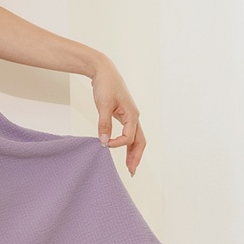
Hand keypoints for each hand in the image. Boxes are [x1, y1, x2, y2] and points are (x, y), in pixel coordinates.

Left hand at [90, 56, 144, 175]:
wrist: (104, 71)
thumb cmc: (105, 85)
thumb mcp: (103, 105)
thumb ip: (104, 124)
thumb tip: (104, 141)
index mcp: (132, 115)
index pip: (129, 137)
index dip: (118, 144)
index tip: (105, 145)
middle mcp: (134, 117)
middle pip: (140, 141)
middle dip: (136, 157)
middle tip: (131, 172)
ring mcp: (130, 116)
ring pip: (136, 138)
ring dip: (133, 152)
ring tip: (129, 166)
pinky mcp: (124, 114)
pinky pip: (129, 132)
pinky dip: (127, 142)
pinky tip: (121, 147)